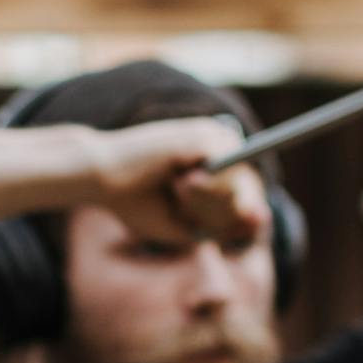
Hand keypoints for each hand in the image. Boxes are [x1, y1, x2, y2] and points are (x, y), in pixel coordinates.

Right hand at [89, 118, 265, 244]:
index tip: (196, 218)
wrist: (99, 178)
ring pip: (239, 187)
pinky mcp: (206, 136)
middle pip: (248, 194)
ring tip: (175, 188)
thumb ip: (224, 226)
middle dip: (215, 212)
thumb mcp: (185, 225)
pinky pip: (227, 177)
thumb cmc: (136, 201)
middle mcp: (221, 142)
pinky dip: (204, 191)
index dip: (232, 215)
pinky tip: (178, 181)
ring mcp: (216, 135)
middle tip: (180, 199)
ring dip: (207, 203)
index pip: (249, 195)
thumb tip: (264, 218)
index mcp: (218, 159)